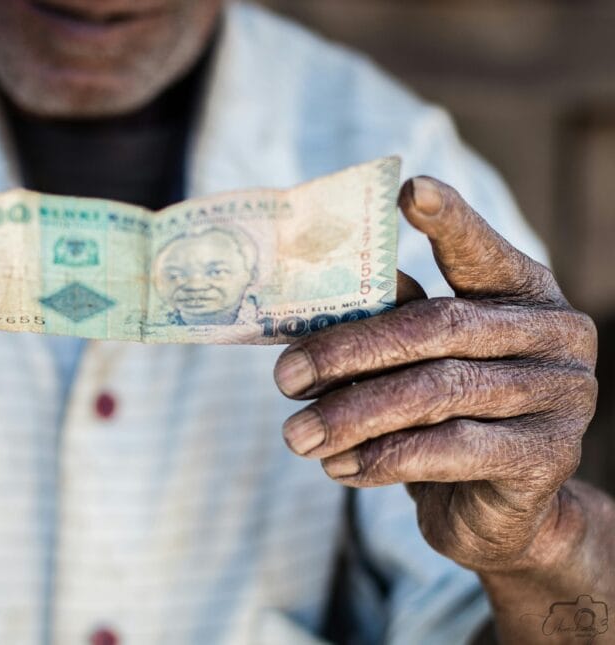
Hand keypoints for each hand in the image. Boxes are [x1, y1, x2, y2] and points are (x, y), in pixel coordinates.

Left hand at [273, 176, 597, 571]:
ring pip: (436, 392)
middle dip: (348, 352)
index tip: (409, 189)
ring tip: (296, 435)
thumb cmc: (442, 417)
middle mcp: (554, 333)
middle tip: (282, 378)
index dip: (449, 220)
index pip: (481, 249)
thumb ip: (386, 321)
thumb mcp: (414, 362)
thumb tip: (315, 294)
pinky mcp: (549, 455)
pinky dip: (383, 459)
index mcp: (520, 292)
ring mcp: (561, 394)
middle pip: (437, 326)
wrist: (495, 510)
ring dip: (352, 415)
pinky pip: (450, 450)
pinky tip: (338, 468)